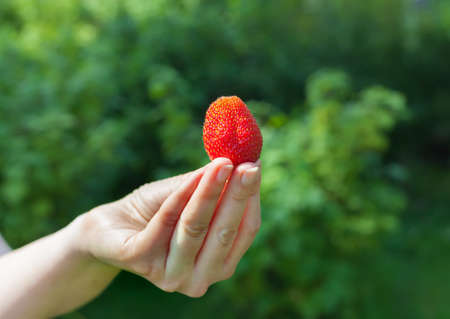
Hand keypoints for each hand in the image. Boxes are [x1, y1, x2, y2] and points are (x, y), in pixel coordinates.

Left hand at [77, 158, 260, 296]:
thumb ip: (212, 184)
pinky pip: (166, 223)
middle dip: (236, 196)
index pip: (244, 232)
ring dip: (210, 192)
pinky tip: (193, 175)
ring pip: (196, 228)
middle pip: (224, 233)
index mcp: (218, 263)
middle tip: (247, 166)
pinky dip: (180, 196)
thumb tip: (240, 159)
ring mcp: (171, 275)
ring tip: (222, 164)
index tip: (254, 167)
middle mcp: (199, 277)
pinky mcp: (143, 262)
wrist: (110, 226)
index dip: (251, 200)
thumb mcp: (188, 195)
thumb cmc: (155, 210)